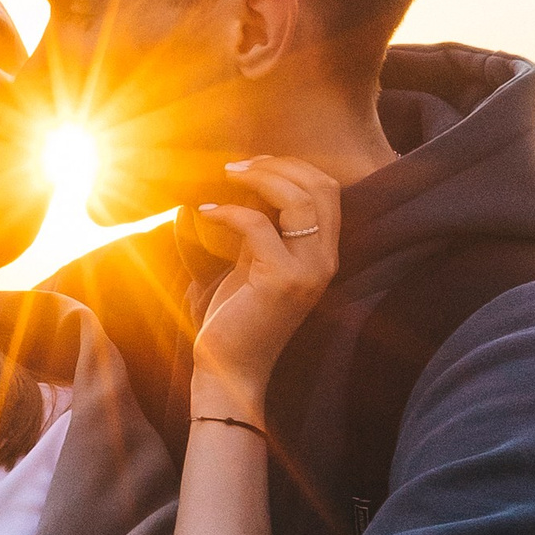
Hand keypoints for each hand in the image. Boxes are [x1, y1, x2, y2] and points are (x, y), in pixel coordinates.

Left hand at [187, 155, 341, 412]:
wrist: (230, 371)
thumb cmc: (237, 318)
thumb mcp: (254, 264)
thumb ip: (262, 229)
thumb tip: (244, 185)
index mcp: (323, 254)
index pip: (328, 191)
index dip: (293, 167)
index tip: (254, 164)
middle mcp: (325, 261)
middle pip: (321, 187)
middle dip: (278, 165)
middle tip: (236, 166)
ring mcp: (308, 272)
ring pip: (298, 199)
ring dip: (259, 179)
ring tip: (225, 177)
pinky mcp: (282, 282)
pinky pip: (258, 226)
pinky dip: (229, 212)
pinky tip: (206, 214)